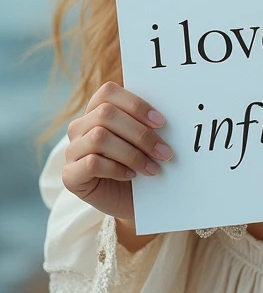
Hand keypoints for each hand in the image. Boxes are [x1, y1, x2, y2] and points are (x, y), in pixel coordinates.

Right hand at [62, 82, 171, 221]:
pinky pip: (91, 163)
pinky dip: (116, 168)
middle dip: (140, 133)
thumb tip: (163, 116)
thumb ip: (145, 122)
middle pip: (105, 114)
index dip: (135, 104)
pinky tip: (131, 175)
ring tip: (152, 167)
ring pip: (99, 137)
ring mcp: (72, 150)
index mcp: (96, 108)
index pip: (108, 92)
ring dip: (131, 153)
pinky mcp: (69, 175)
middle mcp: (79, 126)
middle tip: (164, 152)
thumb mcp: (143, 139)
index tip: (160, 122)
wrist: (128, 200)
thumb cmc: (138, 162)